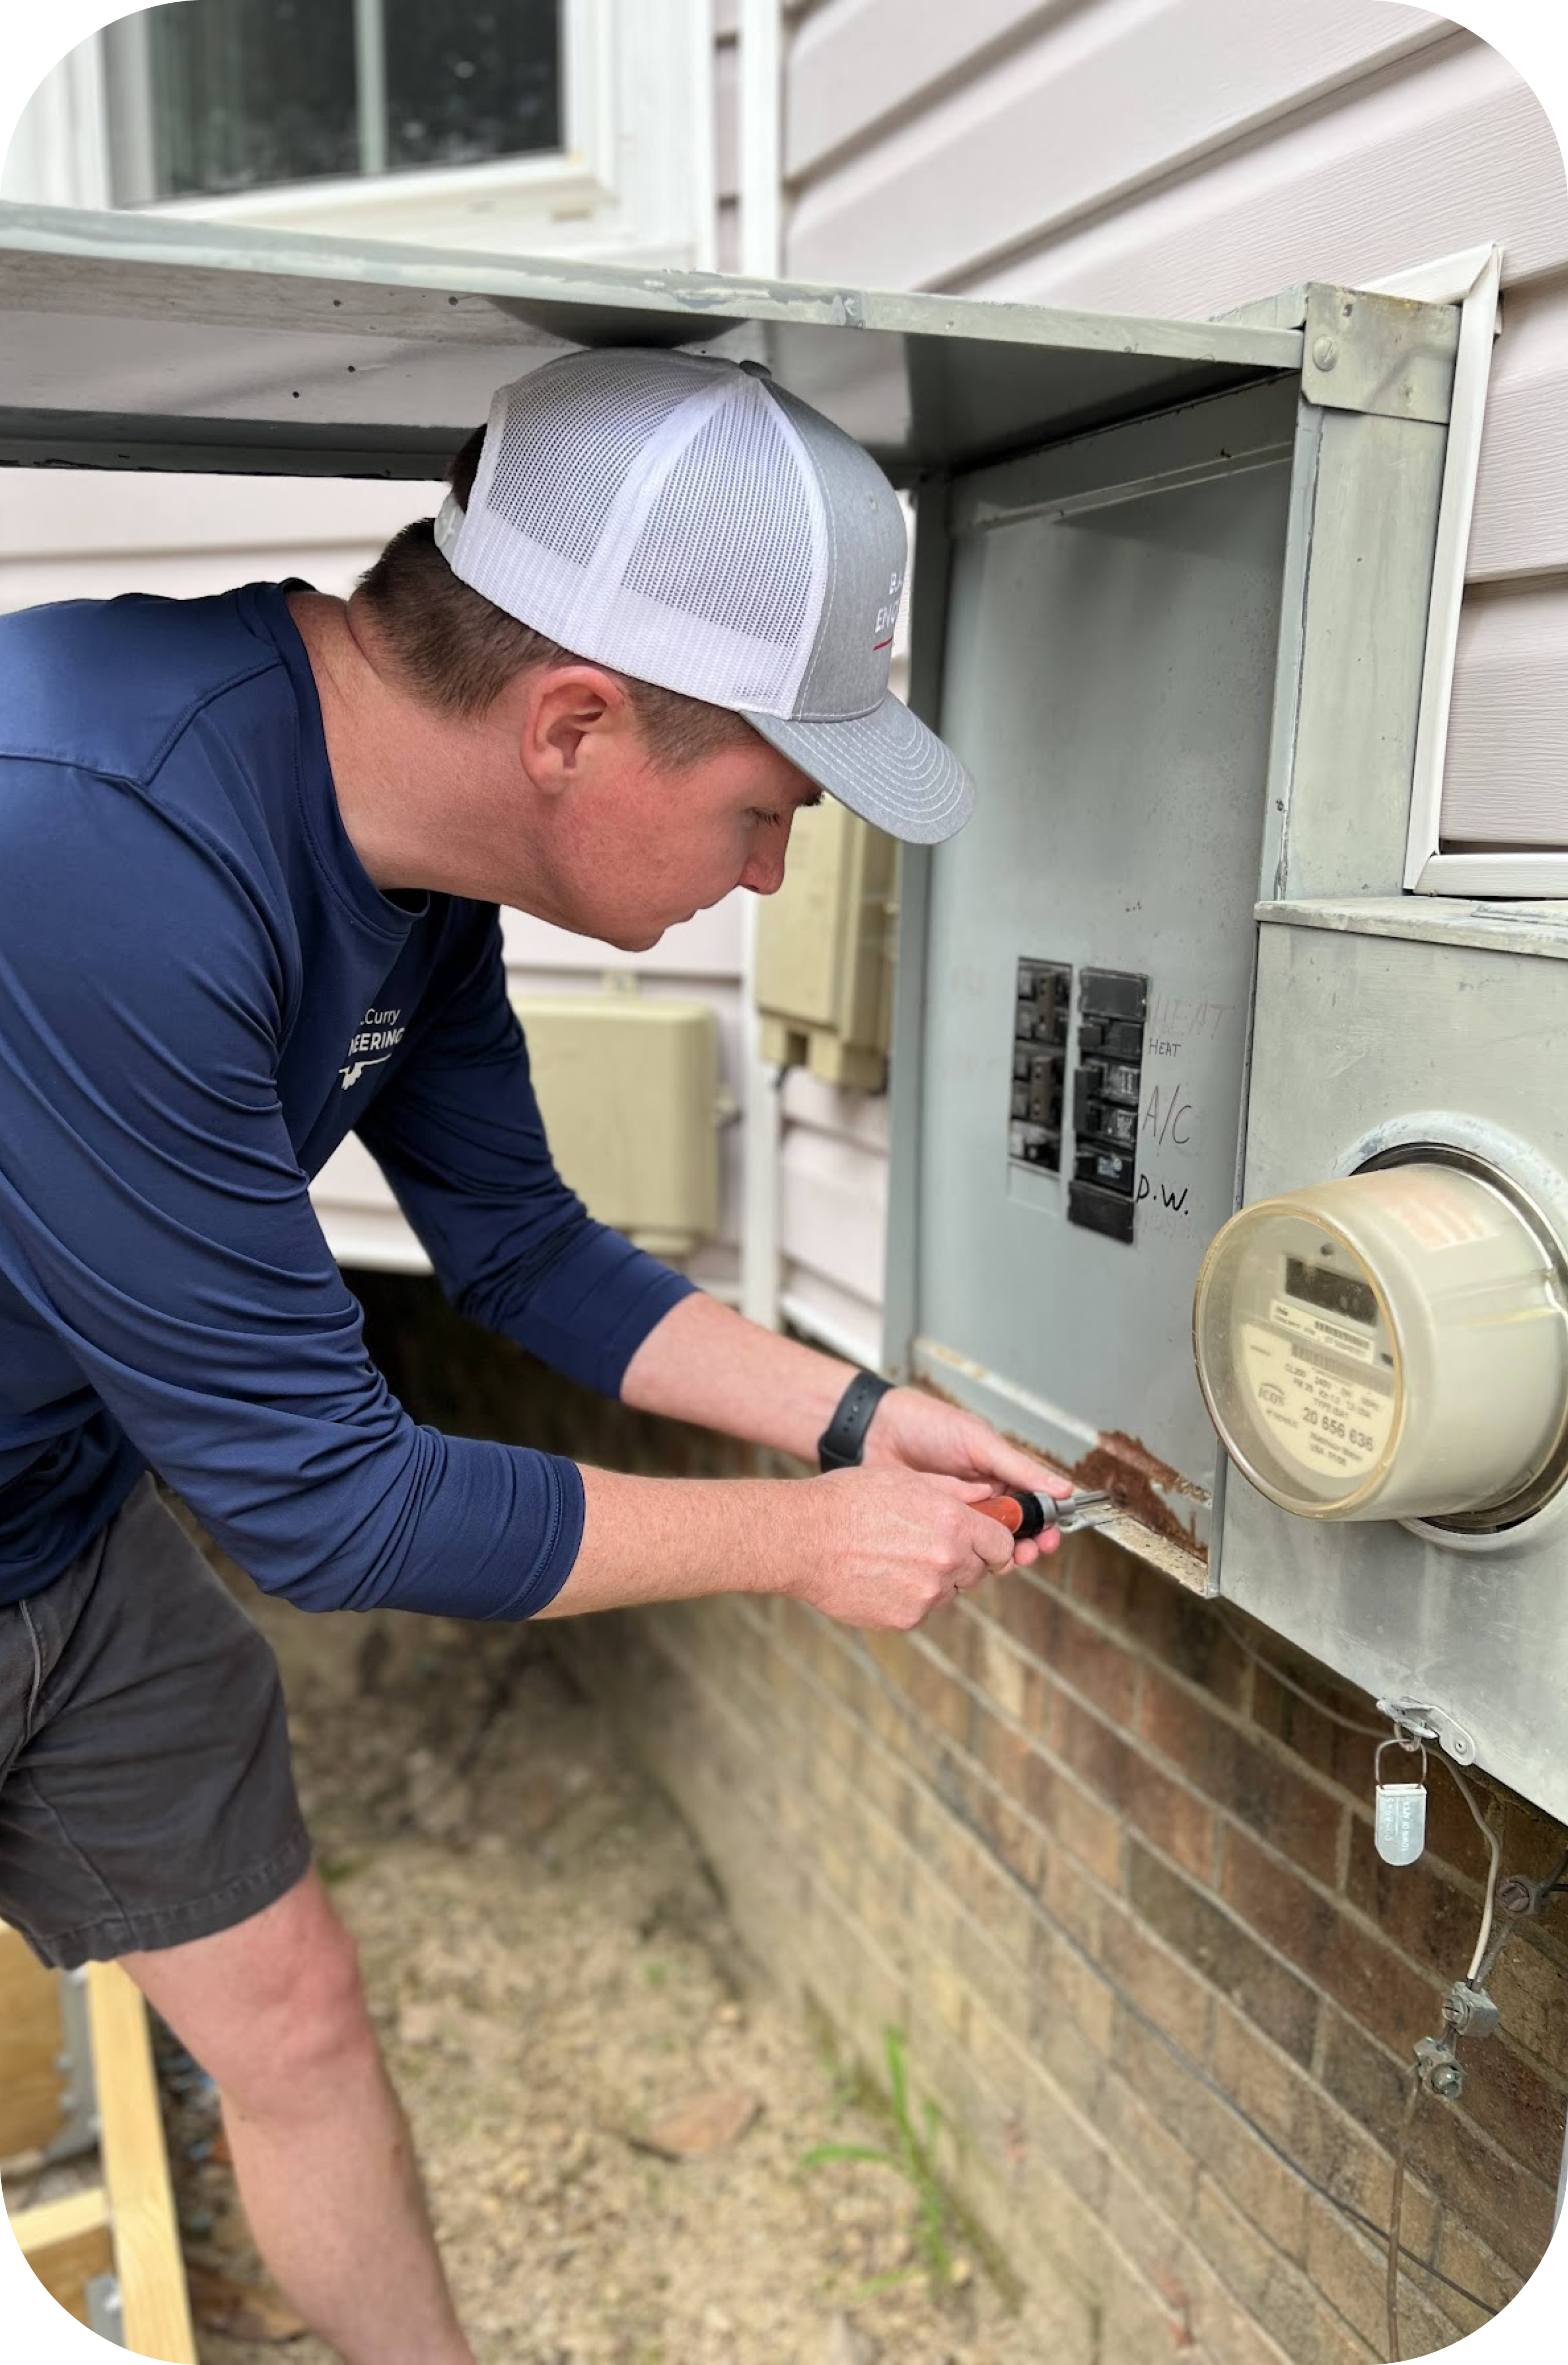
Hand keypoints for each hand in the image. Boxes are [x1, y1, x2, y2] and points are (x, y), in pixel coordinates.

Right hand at [790, 1467, 1020, 1630]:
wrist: (802, 1538)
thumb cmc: (847, 1501)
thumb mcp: (905, 1480)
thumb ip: (955, 1491)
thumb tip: (988, 1494)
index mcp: (952, 1523)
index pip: (1002, 1544)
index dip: (994, 1541)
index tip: (984, 1540)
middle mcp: (946, 1562)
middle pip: (978, 1570)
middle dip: (962, 1558)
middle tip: (926, 1543)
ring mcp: (927, 1595)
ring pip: (949, 1590)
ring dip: (934, 1578)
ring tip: (894, 1556)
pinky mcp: (906, 1619)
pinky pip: (922, 1608)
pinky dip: (908, 1596)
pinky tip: (881, 1575)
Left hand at [859, 1386, 1074, 1565]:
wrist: (875, 1430)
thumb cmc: (928, 1425)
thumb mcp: (978, 1442)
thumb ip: (1018, 1467)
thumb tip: (1063, 1488)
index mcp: (999, 1475)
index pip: (1031, 1507)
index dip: (1043, 1526)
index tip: (1048, 1540)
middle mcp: (983, 1499)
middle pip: (1013, 1532)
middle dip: (1023, 1547)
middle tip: (1025, 1554)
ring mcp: (957, 1517)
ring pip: (984, 1546)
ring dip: (995, 1556)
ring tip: (1000, 1560)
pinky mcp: (931, 1530)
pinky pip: (953, 1549)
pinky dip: (963, 1557)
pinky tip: (965, 1559)